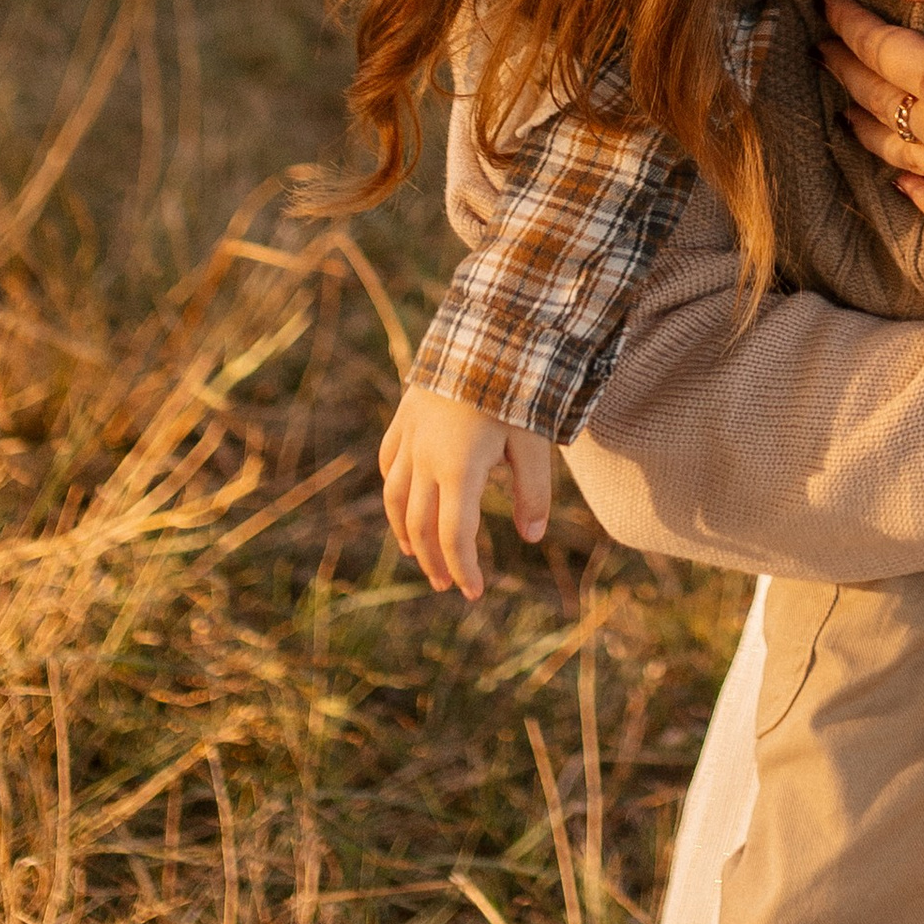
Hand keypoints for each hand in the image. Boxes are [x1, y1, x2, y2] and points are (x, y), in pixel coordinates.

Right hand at [379, 383, 554, 601]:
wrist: (482, 330)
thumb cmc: (515, 387)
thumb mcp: (534, 442)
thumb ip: (533, 492)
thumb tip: (531, 537)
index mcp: (459, 469)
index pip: (455, 535)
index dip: (463, 567)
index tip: (472, 592)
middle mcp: (426, 458)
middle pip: (421, 524)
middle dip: (434, 559)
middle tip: (448, 583)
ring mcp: (410, 438)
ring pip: (396, 498)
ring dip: (406, 532)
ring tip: (417, 554)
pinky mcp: (404, 418)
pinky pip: (389, 464)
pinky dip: (394, 492)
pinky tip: (402, 503)